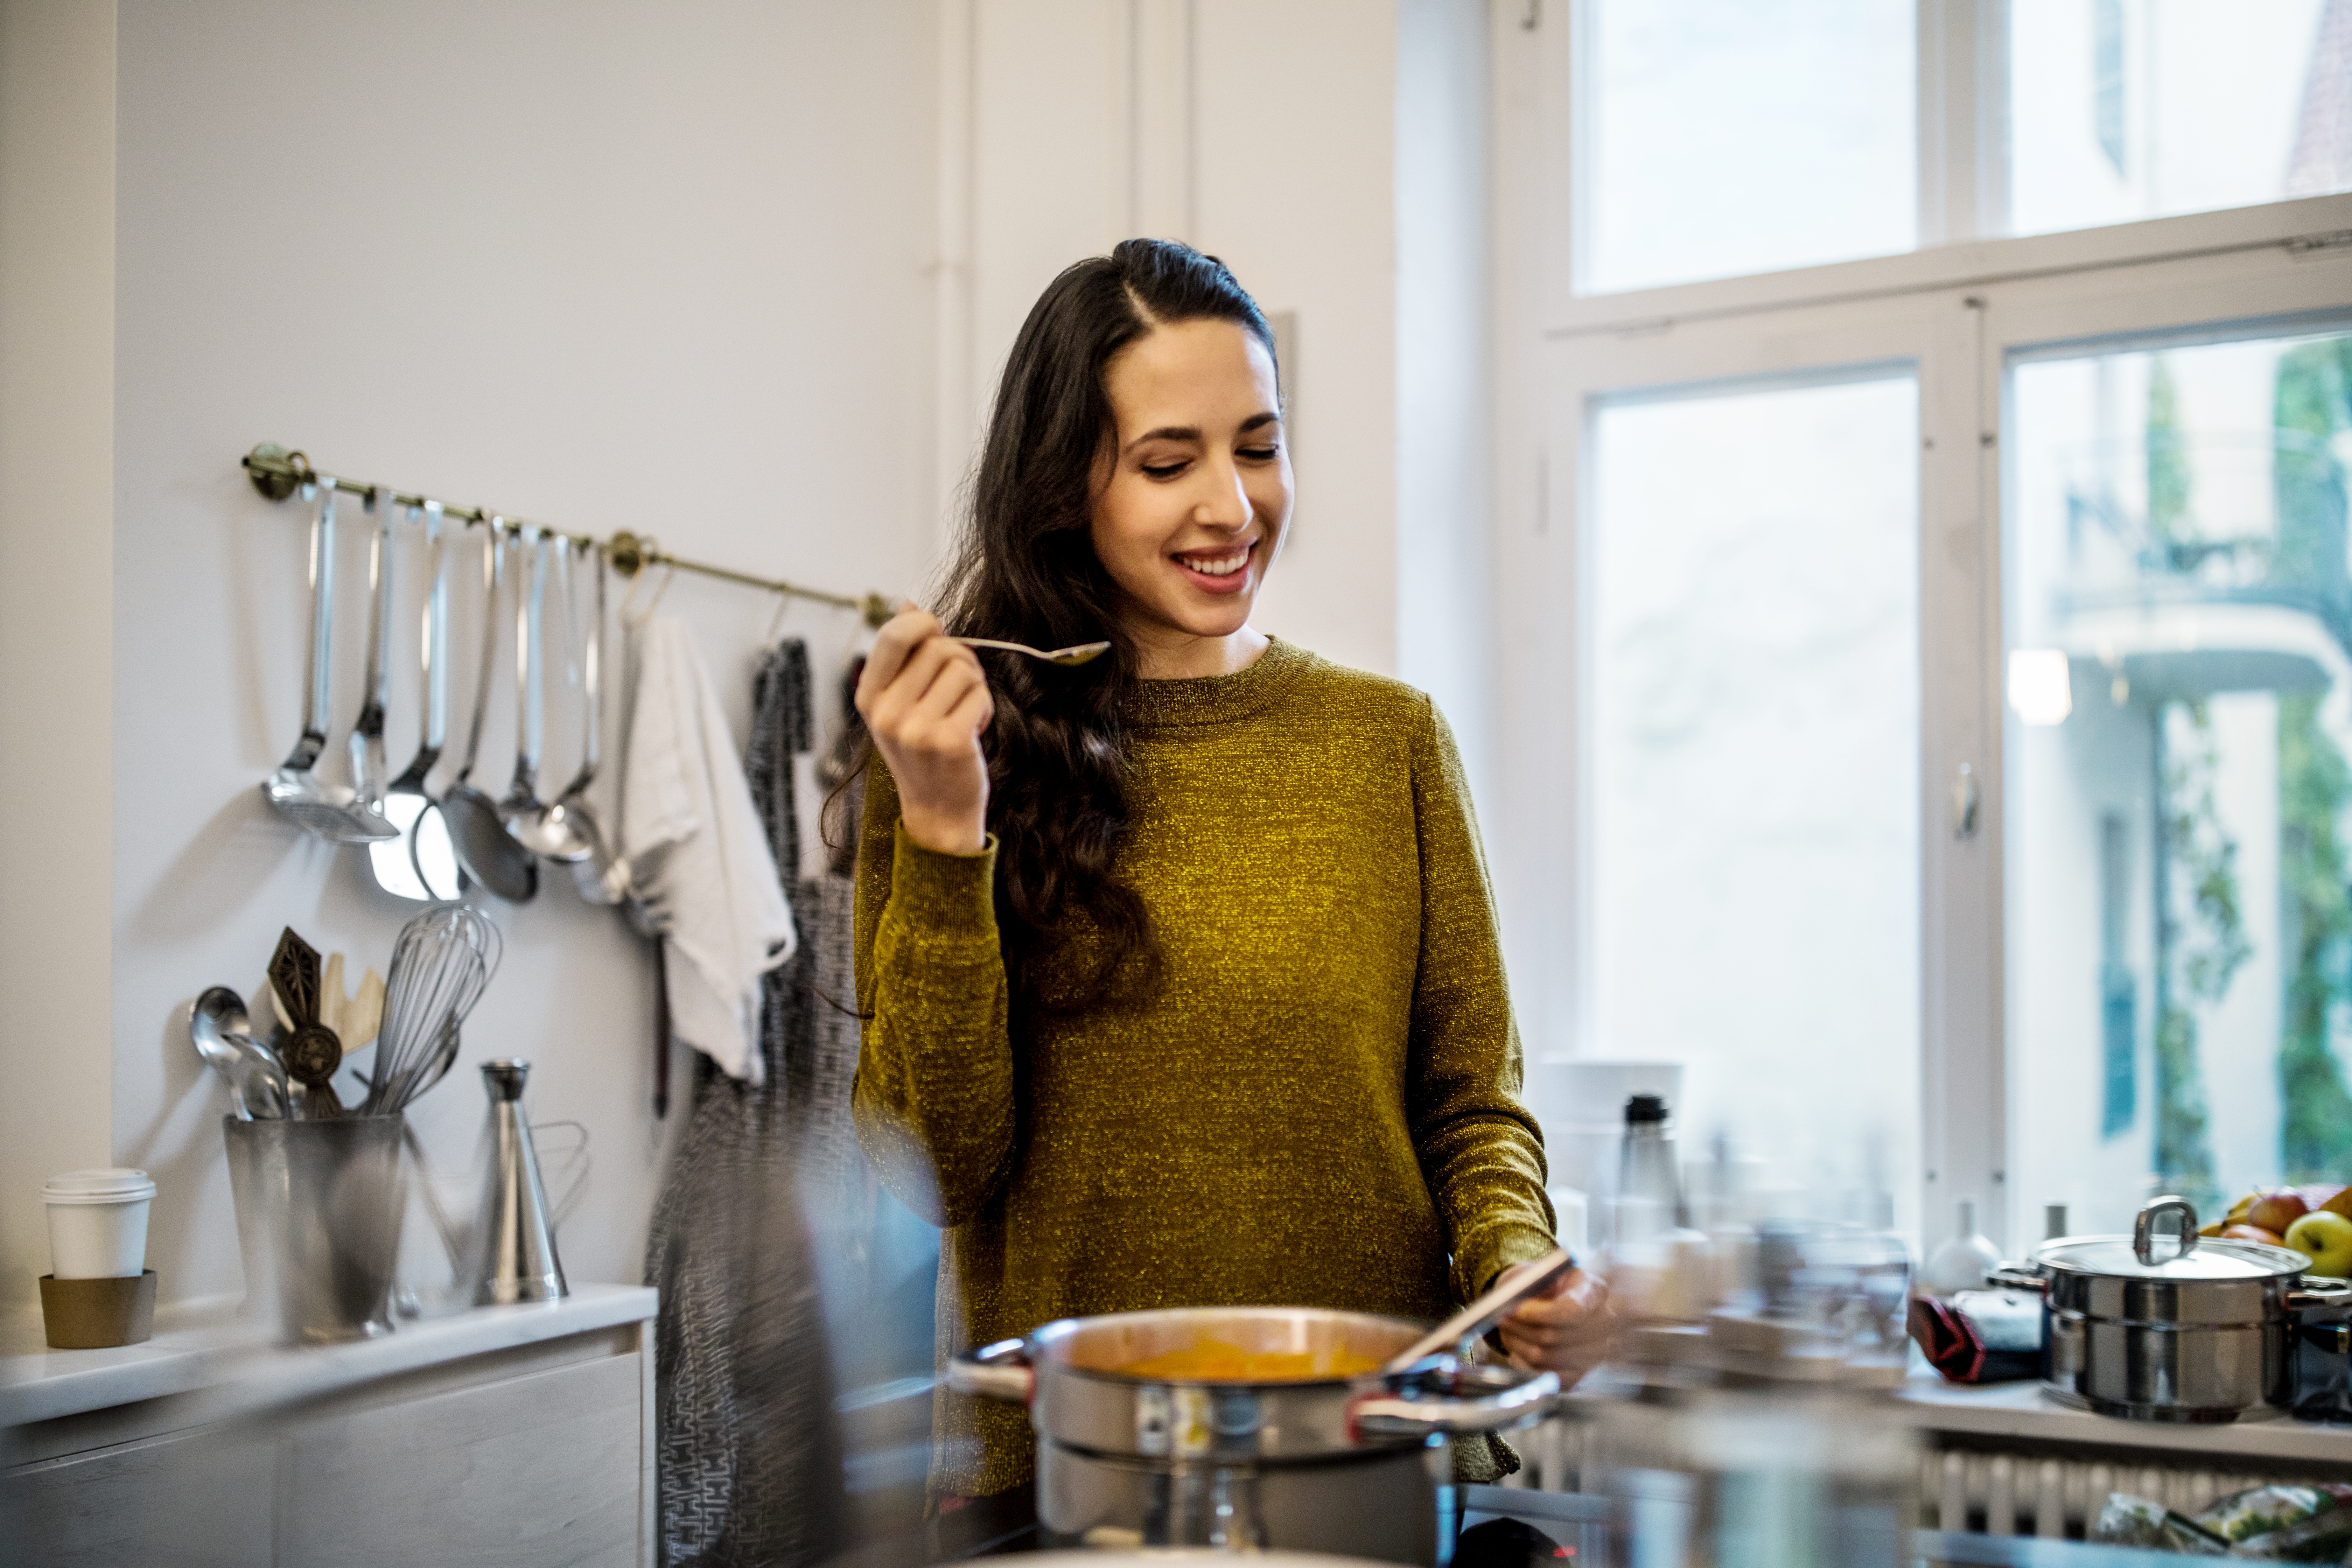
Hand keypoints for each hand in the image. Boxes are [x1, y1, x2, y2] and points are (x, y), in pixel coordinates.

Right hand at [855, 603, 993, 853]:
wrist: (937, 810)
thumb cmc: (923, 750)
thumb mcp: (901, 703)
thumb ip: (904, 655)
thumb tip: (907, 603)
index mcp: (869, 697)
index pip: (894, 635)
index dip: (923, 622)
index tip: (936, 633)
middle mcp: (886, 712)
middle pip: (939, 647)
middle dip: (960, 659)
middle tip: (960, 687)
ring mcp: (915, 729)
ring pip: (963, 668)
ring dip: (974, 685)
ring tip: (963, 711)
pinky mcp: (948, 741)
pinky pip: (980, 694)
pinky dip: (984, 708)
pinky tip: (972, 730)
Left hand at [1493, 1261, 1614, 1389]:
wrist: (1544, 1301)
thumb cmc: (1539, 1285)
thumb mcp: (1534, 1274)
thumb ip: (1527, 1287)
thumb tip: (1516, 1308)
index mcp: (1595, 1291)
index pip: (1572, 1310)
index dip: (1539, 1314)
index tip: (1515, 1310)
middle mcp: (1603, 1322)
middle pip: (1555, 1336)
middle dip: (1521, 1328)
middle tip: (1502, 1318)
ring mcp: (1596, 1351)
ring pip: (1547, 1357)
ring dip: (1519, 1345)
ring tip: (1508, 1331)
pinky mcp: (1582, 1373)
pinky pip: (1548, 1376)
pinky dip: (1526, 1364)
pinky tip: (1518, 1351)